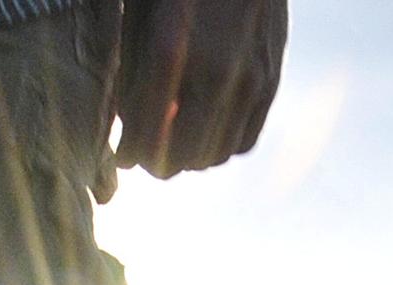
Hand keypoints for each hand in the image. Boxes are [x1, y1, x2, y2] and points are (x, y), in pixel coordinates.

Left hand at [108, 0, 290, 187]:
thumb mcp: (140, 15)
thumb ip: (130, 69)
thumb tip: (124, 120)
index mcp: (170, 54)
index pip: (144, 141)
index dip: (128, 155)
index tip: (120, 153)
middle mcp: (215, 76)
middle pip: (179, 161)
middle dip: (155, 160)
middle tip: (144, 147)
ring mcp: (249, 82)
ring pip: (212, 158)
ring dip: (189, 156)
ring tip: (175, 136)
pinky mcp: (272, 80)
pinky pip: (244, 141)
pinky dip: (222, 144)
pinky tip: (207, 126)